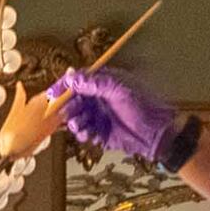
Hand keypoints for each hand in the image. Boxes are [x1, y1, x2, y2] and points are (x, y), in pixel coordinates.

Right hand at [43, 64, 191, 168]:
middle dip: (68, 106)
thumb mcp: (119, 89)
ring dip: (74, 120)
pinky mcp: (100, 133)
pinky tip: (88, 133)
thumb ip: (94, 83)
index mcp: (104, 83)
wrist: (157, 134)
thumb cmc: (143, 107)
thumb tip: (72, 76)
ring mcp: (99, 115)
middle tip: (66, 112)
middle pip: (73, 99)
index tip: (52, 94)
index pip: (78, 80)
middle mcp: (99, 98)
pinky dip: (82, 132)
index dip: (64, 86)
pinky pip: (83, 132)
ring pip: (76, 116)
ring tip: (80, 124)